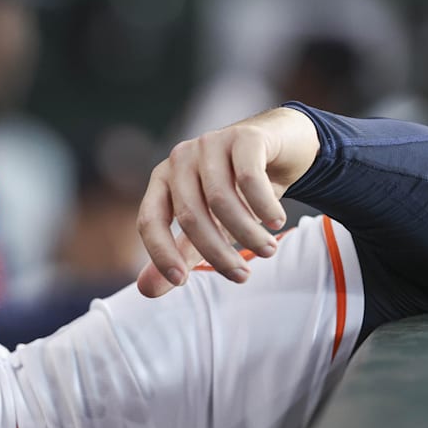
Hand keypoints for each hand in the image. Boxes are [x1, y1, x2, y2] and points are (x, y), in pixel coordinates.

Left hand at [135, 106, 319, 296]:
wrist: (281, 147)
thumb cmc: (237, 192)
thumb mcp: (209, 226)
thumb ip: (180, 255)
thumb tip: (146, 291)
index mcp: (163, 181)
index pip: (149, 220)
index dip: (161, 253)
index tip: (181, 282)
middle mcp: (180, 159)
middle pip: (189, 216)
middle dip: (216, 253)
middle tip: (242, 277)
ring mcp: (210, 143)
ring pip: (220, 200)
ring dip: (247, 233)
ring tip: (268, 251)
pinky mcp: (244, 136)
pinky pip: (249, 178)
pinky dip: (263, 207)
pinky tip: (276, 221)